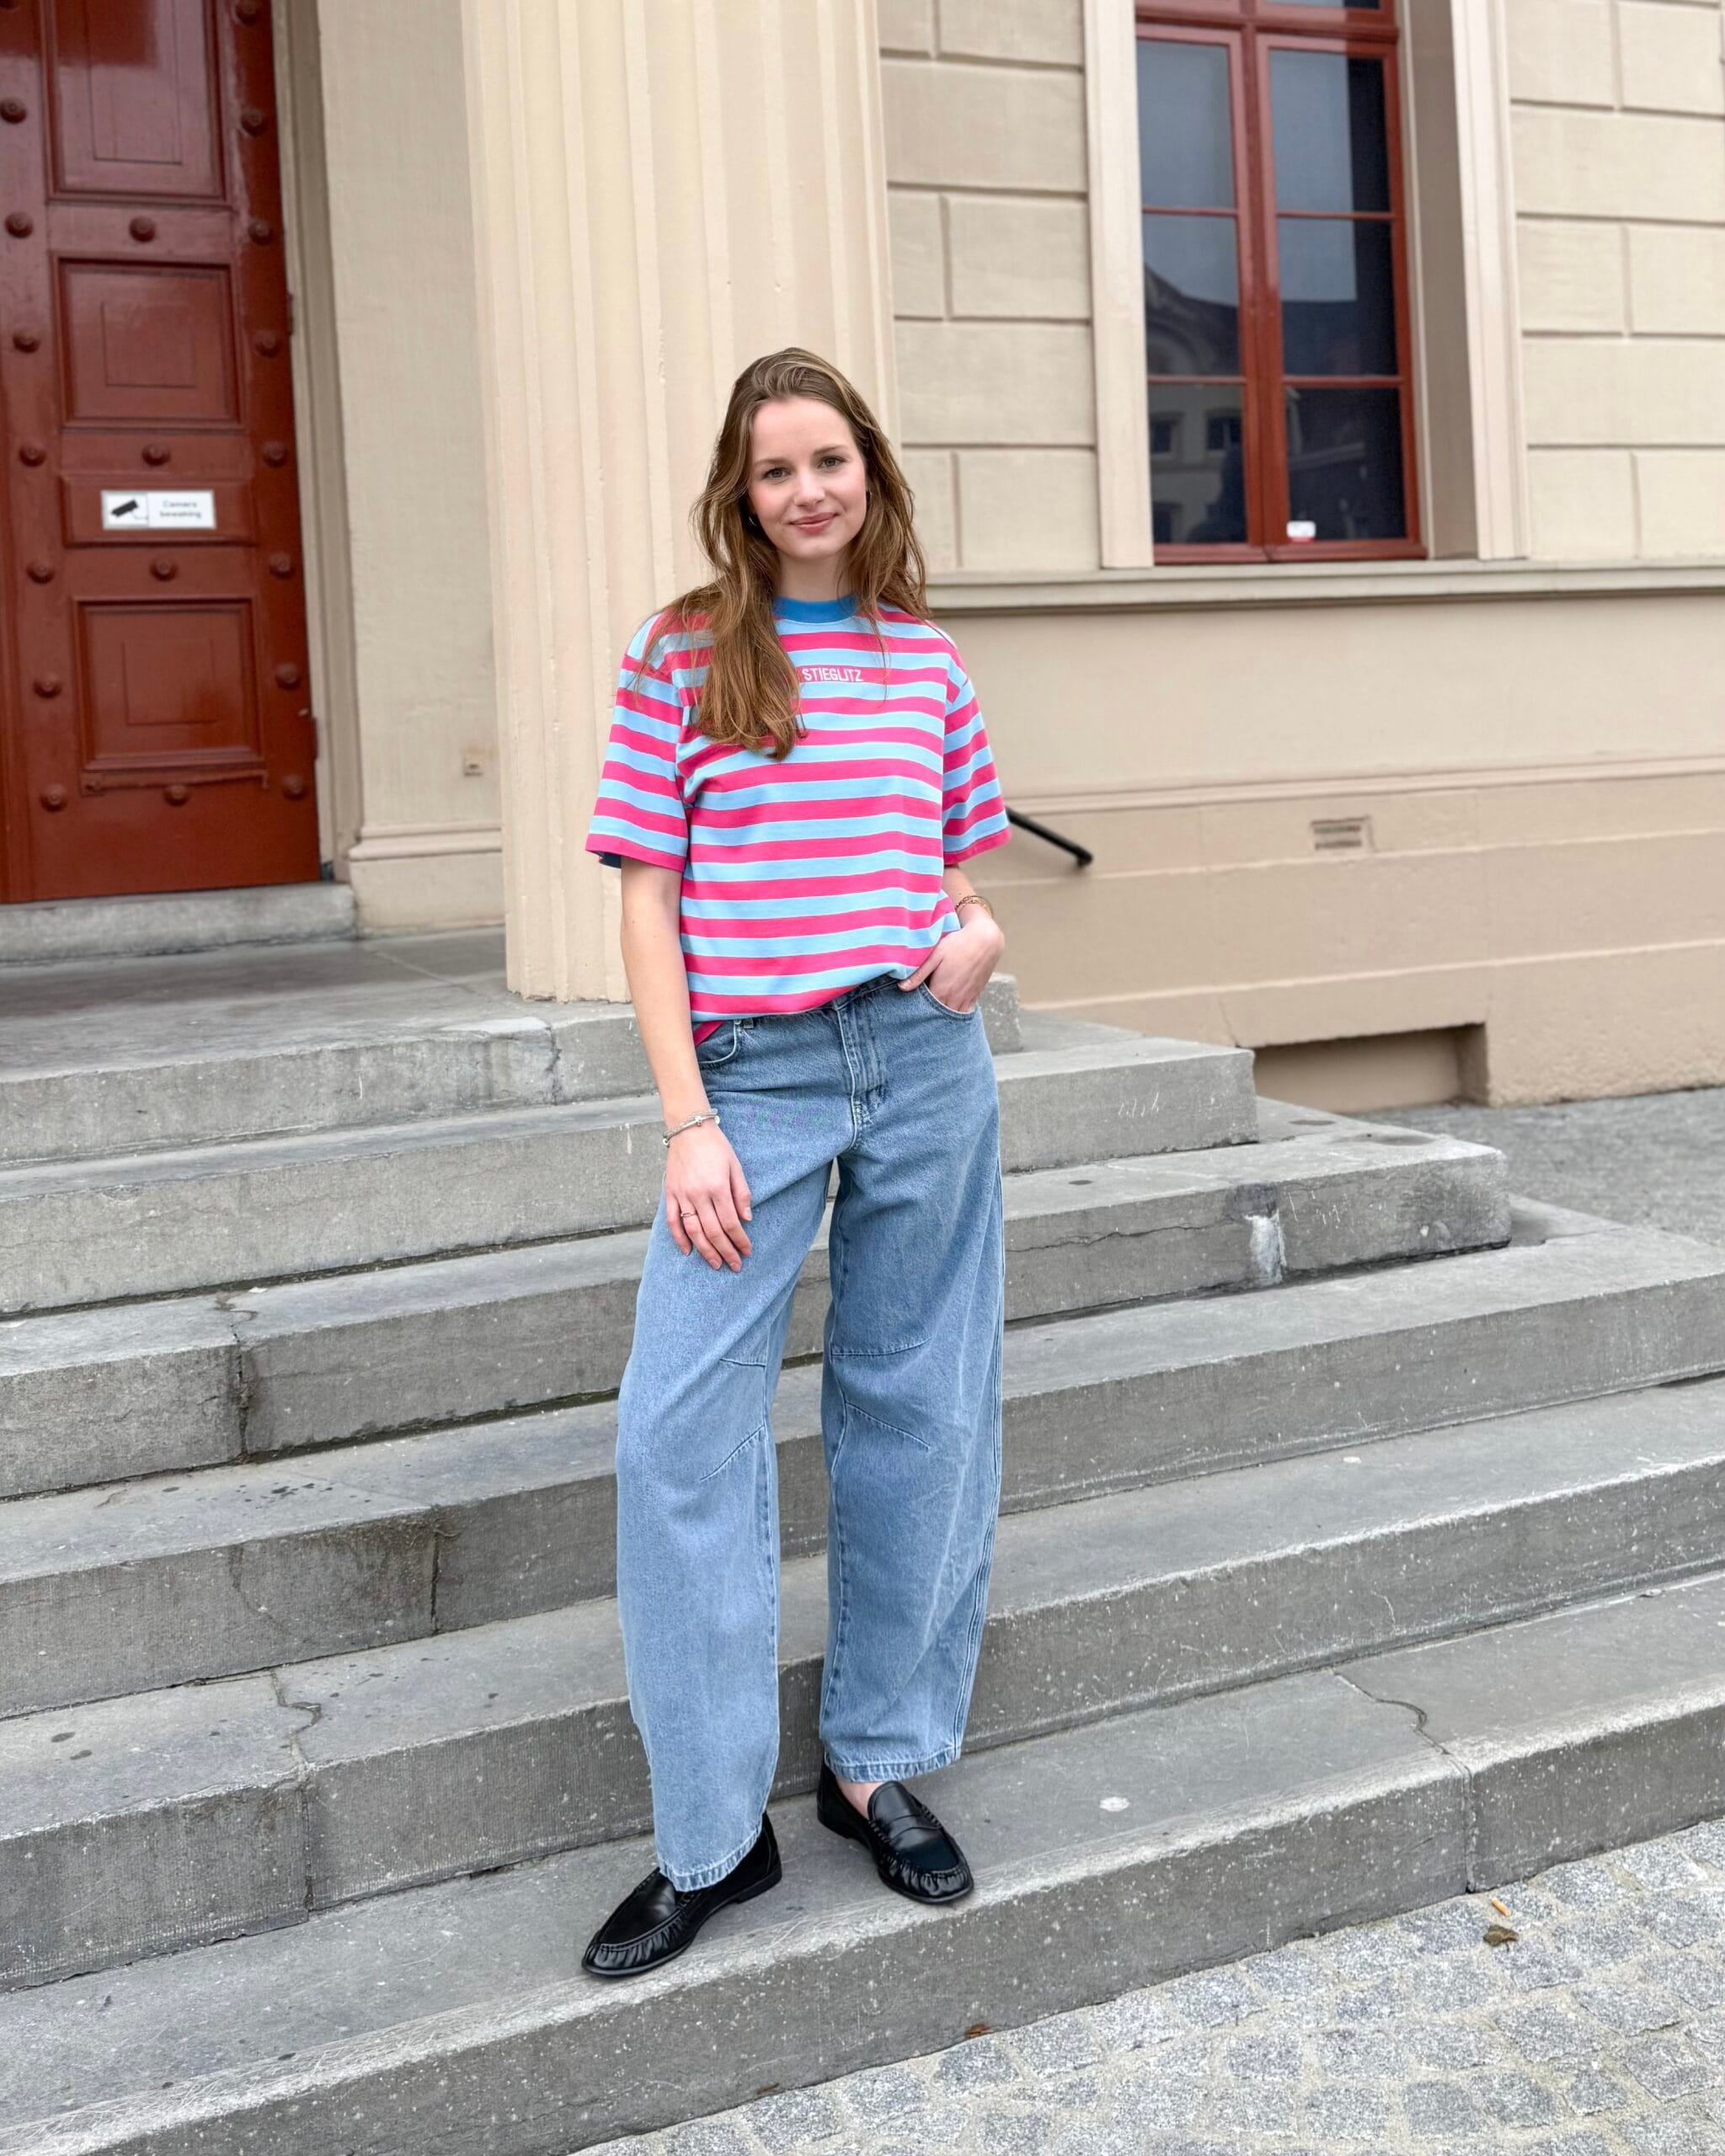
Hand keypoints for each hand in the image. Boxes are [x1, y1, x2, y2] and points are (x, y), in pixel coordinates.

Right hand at [665, 1121, 752, 1268]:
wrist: (688, 1129)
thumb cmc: (716, 1147)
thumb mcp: (735, 1166)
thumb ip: (741, 1193)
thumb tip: (746, 1219)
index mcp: (717, 1187)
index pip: (731, 1223)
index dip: (740, 1240)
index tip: (747, 1251)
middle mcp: (699, 1194)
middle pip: (713, 1231)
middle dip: (726, 1251)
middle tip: (734, 1266)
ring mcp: (682, 1195)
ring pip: (693, 1231)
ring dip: (705, 1251)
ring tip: (715, 1264)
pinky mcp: (670, 1193)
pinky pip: (672, 1221)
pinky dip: (679, 1238)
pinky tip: (688, 1251)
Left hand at [899, 912, 1004, 1013]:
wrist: (985, 940)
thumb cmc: (957, 944)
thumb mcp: (935, 955)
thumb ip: (919, 973)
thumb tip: (901, 988)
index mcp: (941, 989)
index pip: (925, 1009)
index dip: (916, 1010)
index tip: (909, 1008)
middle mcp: (954, 998)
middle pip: (938, 1016)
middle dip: (928, 1017)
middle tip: (919, 1016)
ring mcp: (966, 998)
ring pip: (952, 1016)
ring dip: (943, 1018)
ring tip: (933, 1016)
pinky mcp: (975, 995)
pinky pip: (965, 1013)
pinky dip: (957, 1015)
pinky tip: (950, 1011)